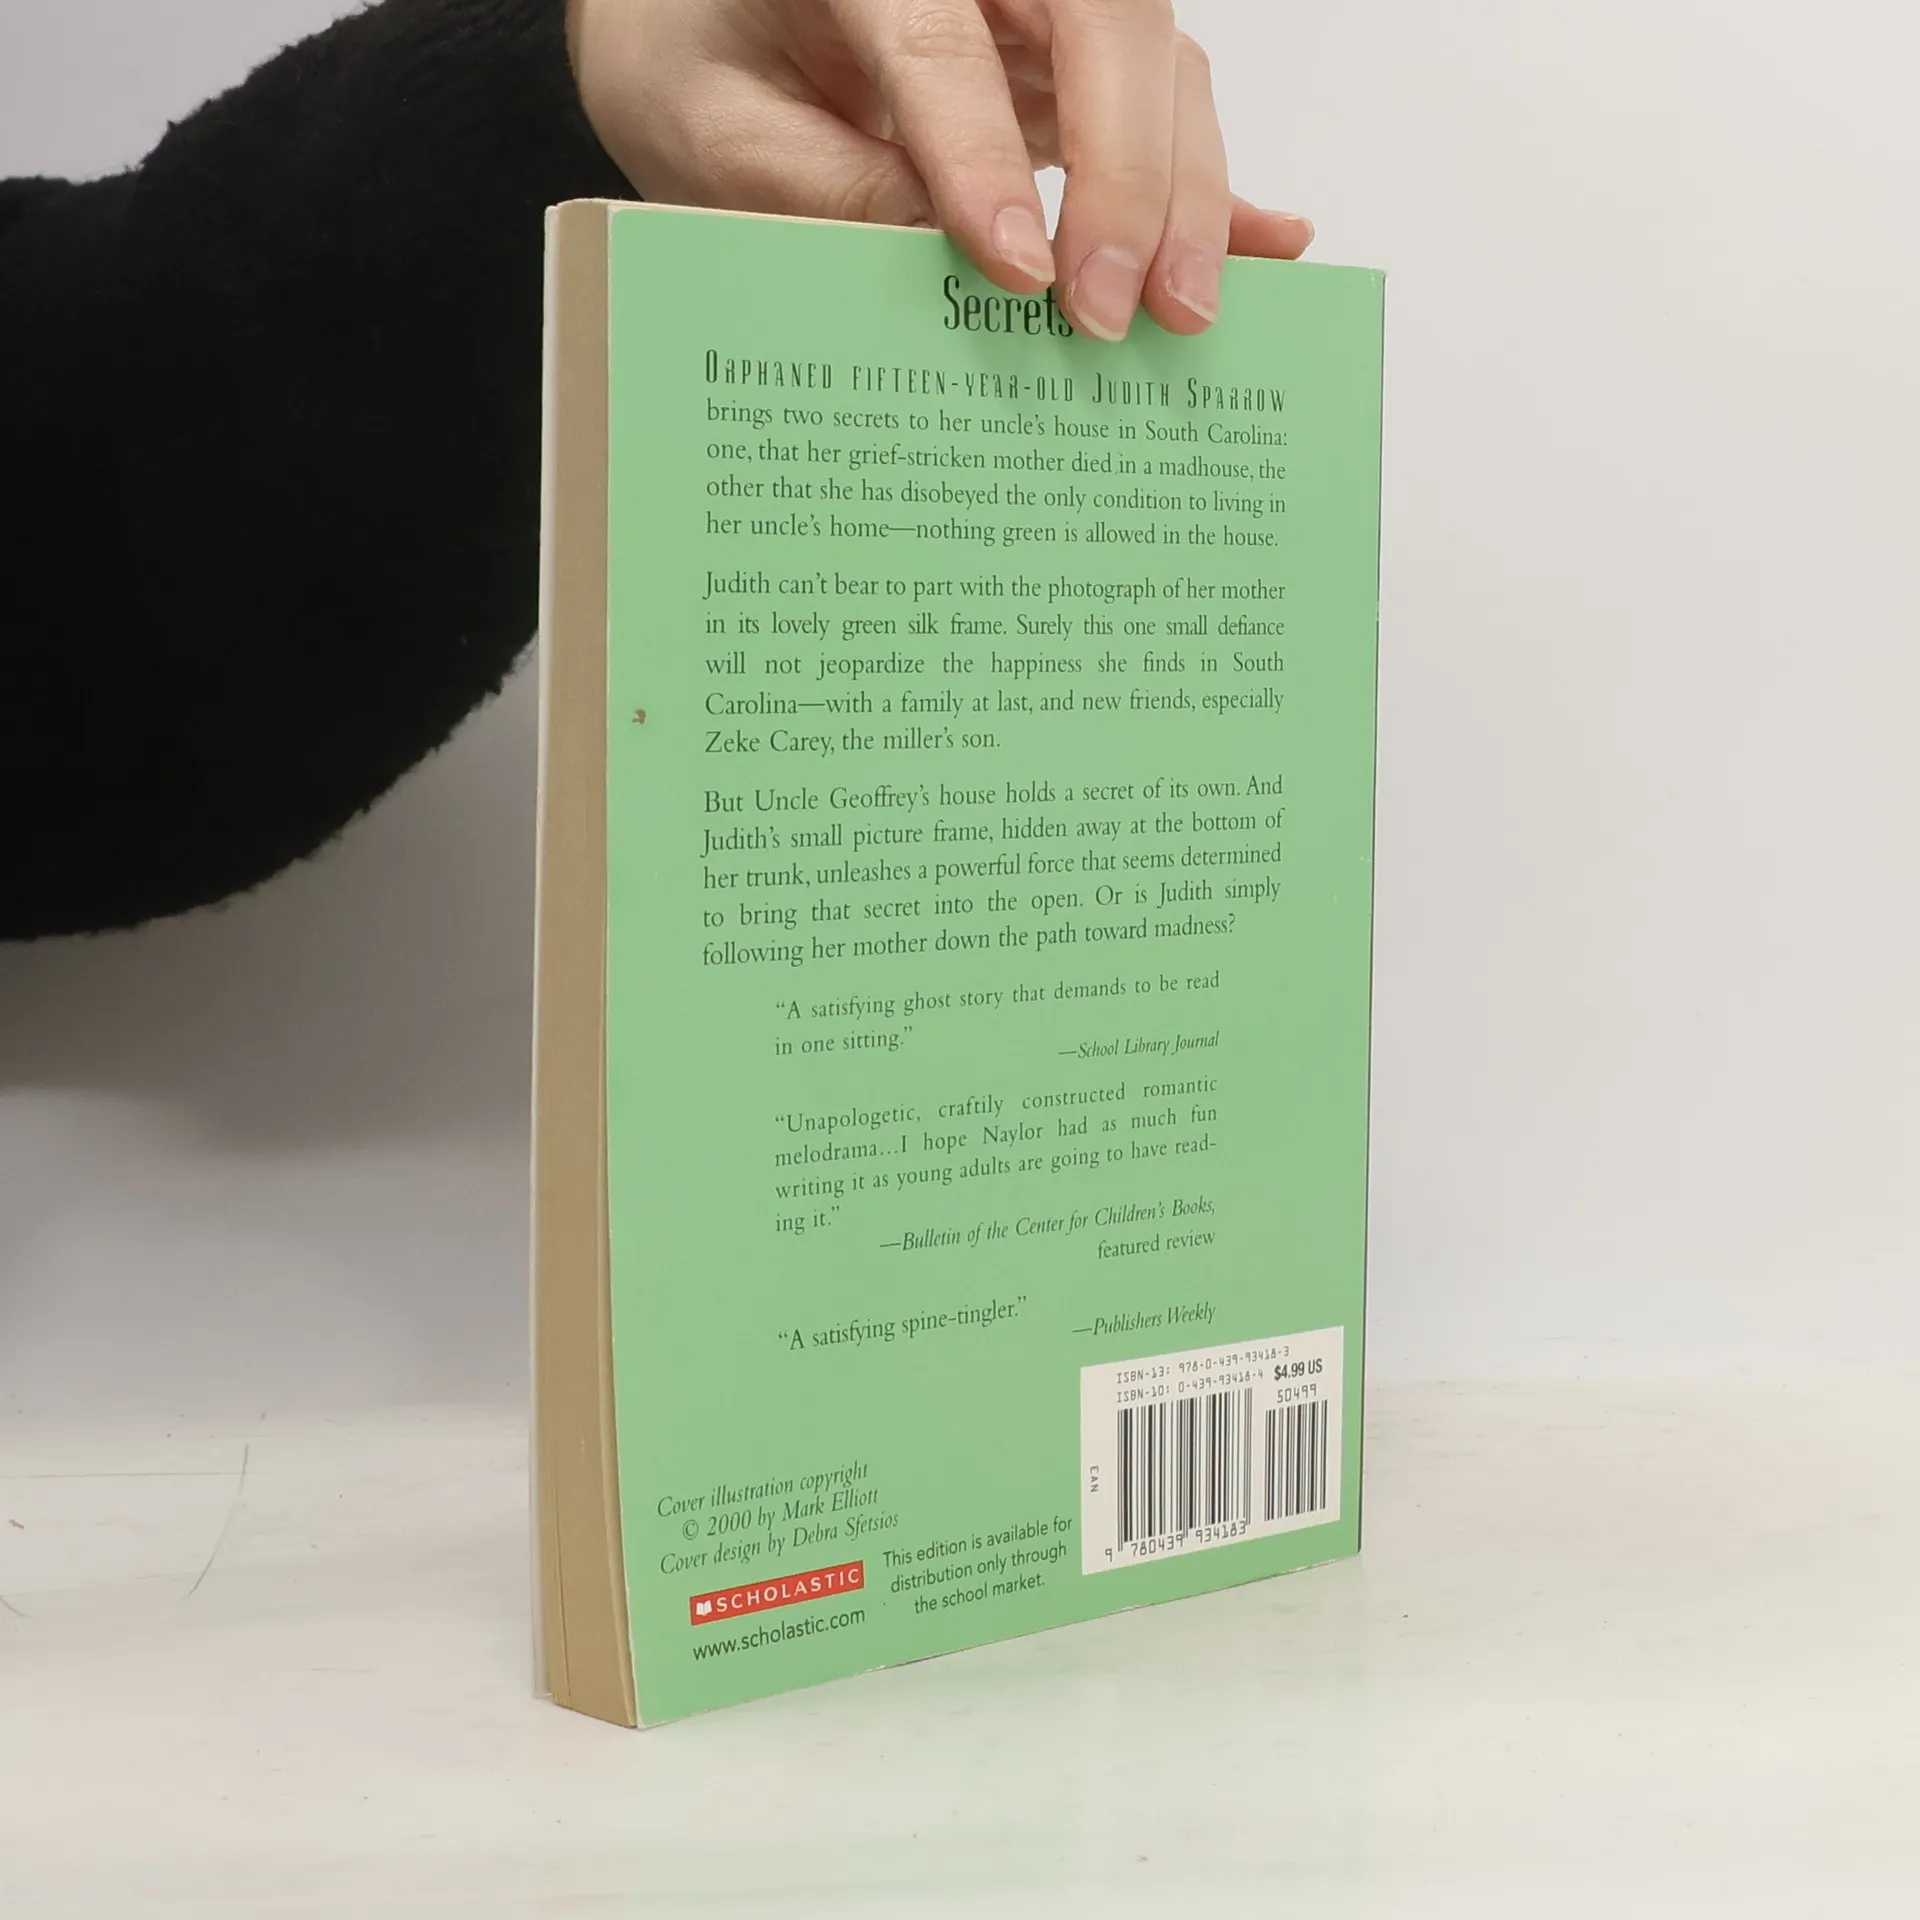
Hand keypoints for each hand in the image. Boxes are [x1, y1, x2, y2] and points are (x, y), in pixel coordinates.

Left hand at [566, 0, 1313, 341]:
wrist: (701, 7)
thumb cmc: (696, 54)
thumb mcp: (715, 135)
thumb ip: (825, 194)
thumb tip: (959, 274)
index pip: (940, 40)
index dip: (986, 157)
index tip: (1020, 275)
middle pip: (1100, 21)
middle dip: (1127, 173)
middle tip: (1113, 311)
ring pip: (1156, 59)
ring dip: (1183, 191)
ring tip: (1182, 313)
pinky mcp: (1069, 46)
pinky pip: (1163, 95)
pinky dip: (1210, 180)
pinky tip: (1270, 242)